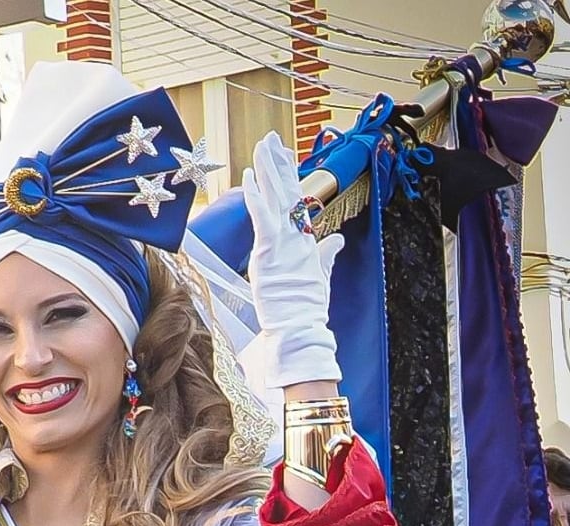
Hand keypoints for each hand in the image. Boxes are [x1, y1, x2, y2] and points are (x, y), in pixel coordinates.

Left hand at [243, 131, 344, 388]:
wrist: (300, 327)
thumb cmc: (306, 307)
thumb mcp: (320, 276)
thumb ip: (327, 254)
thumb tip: (337, 240)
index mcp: (306, 240)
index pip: (296, 201)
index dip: (290, 177)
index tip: (285, 157)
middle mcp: (297, 235)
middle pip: (287, 191)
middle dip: (278, 164)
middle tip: (272, 140)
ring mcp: (283, 241)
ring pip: (275, 196)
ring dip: (267, 169)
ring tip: (262, 145)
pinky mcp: (268, 249)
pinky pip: (261, 215)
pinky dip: (255, 194)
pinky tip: (248, 175)